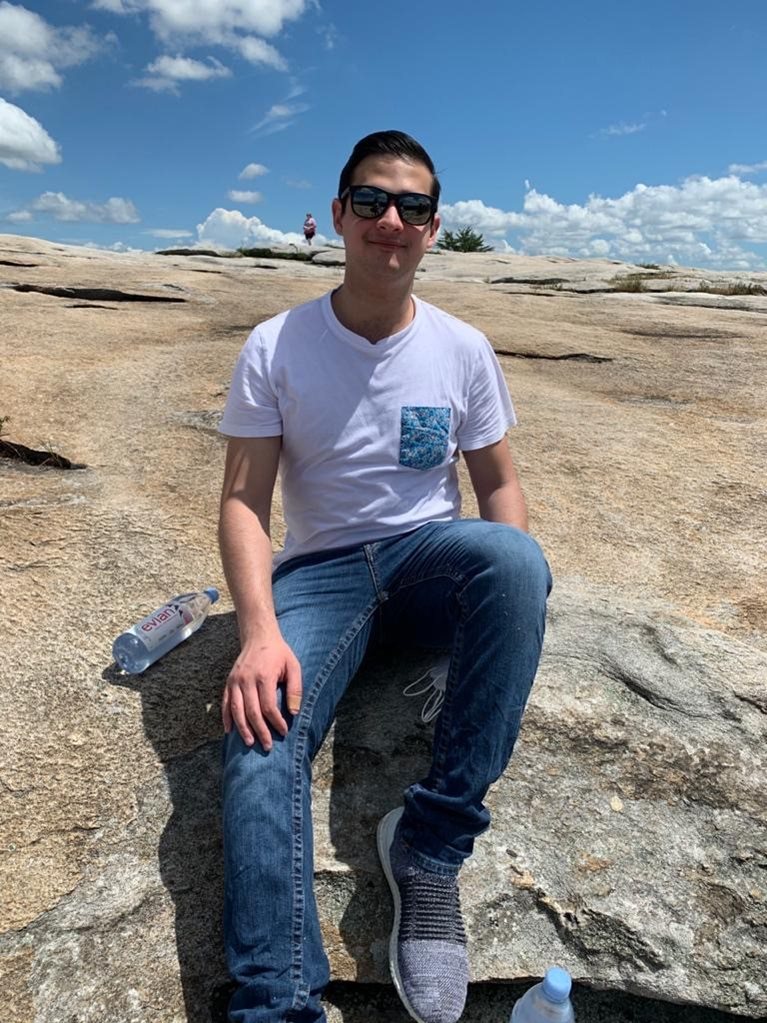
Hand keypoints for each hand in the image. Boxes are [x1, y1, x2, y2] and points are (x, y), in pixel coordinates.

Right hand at [222, 635, 301, 750]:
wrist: (259, 636)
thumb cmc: (279, 653)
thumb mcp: (293, 667)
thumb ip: (295, 689)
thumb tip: (293, 713)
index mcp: (264, 676)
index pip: (268, 707)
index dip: (276, 722)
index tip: (283, 732)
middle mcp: (247, 680)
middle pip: (252, 712)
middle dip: (260, 731)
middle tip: (267, 746)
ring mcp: (235, 681)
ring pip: (236, 710)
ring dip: (242, 729)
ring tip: (249, 742)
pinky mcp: (229, 681)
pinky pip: (225, 703)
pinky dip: (226, 718)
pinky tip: (229, 730)